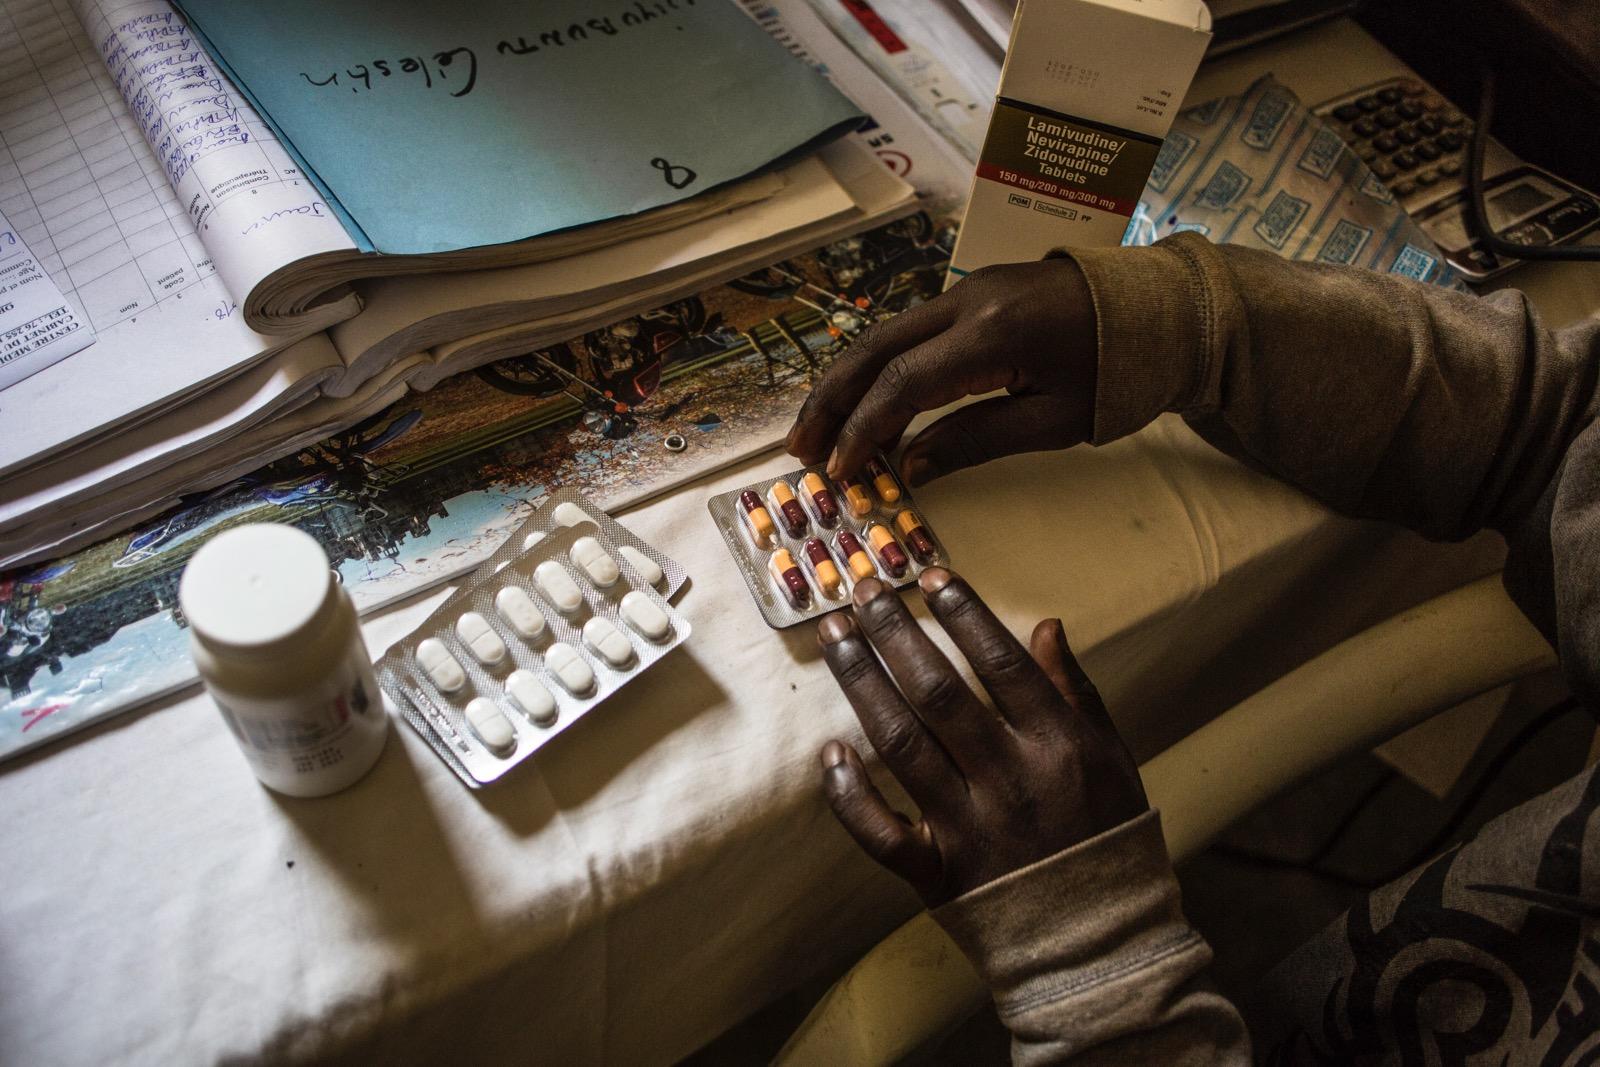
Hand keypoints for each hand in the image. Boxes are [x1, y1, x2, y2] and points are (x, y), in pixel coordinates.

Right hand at [786, 259, 1097, 487]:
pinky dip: (878, 371)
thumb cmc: (1116, 374)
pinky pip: (908, 332)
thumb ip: (974, 441)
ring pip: (884, 335)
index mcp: (993, 334)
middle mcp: (968, 301)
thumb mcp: (1052, 422)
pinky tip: (867, 408)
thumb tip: (909, 467)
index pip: (903, 383)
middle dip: (832, 401)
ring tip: (819, 434)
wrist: (1161, 311)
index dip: (864, 430)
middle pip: (875, 348)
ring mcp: (967, 290)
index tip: (841, 472)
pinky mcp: (971, 293)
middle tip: (800, 450)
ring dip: (846, 385)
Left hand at [818, 568, 1146, 906]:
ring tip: (836, 636)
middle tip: (863, 590)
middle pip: (939, 693)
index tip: (929, 577)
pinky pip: (880, 833)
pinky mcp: (937, 873)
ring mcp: (969, 828)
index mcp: (1057, 745)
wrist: (1099, 938)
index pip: (1000, 663)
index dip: (962, 614)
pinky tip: (829, 752)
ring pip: (900, 745)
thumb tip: (1043, 623)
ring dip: (861, 683)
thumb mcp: (1108, 754)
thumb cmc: (1104, 832)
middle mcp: (1010, 780)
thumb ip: (1072, 689)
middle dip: (895, 634)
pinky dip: (850, 795)